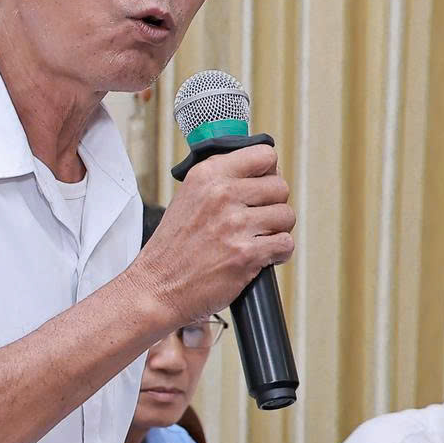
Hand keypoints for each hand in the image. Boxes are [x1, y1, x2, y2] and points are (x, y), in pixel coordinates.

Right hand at [133, 144, 294, 320]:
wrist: (157, 287)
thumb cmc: (172, 249)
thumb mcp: (188, 197)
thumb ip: (220, 181)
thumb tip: (259, 173)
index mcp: (208, 175)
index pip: (263, 155)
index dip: (268, 173)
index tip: (261, 186)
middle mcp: (221, 194)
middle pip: (280, 187)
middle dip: (273, 205)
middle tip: (258, 219)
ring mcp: (234, 224)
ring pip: (286, 216)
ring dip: (277, 230)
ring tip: (257, 239)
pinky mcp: (246, 254)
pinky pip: (285, 244)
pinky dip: (278, 253)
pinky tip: (260, 256)